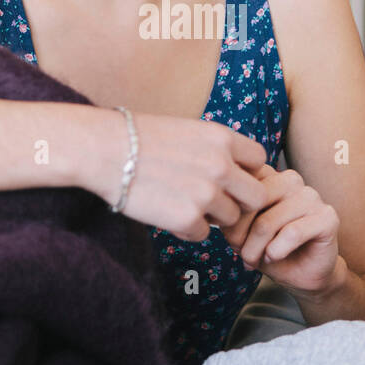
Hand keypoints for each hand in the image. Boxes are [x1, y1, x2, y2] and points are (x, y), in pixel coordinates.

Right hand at [79, 107, 268, 242]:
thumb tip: (236, 172)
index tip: (229, 178)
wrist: (104, 150)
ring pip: (231, 219)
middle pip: (256, 197)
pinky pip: (203, 234)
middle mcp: (222, 166)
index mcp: (223, 138)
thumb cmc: (140, 138)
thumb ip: (215, 149)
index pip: (260, 161)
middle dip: (239, 201)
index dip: (246, 172)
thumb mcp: (187, 129)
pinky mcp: (187, 218)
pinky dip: (188, 230)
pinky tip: (168, 215)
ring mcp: (206, 194)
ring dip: (212, 217)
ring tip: (184, 204)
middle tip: (216, 201)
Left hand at [221, 163, 341, 296]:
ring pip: (269, 221)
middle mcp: (290, 180)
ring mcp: (311, 196)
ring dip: (256, 248)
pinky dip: (277, 251)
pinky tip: (274, 257)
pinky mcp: (327, 217)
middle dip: (239, 234)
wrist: (302, 274)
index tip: (229, 236)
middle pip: (252, 203)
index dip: (229, 215)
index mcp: (269, 176)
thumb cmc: (270, 249)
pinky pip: (292, 233)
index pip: (240, 185)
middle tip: (240, 253)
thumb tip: (222, 216)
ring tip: (255, 260)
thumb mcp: (242, 233)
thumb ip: (231, 218)